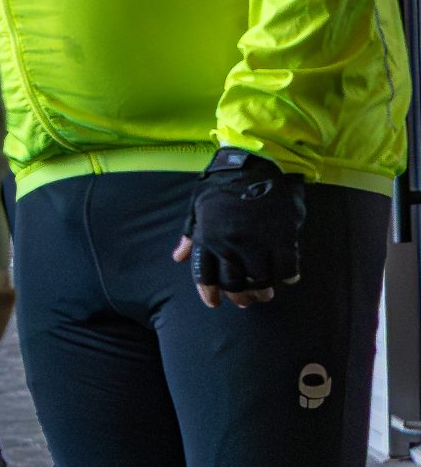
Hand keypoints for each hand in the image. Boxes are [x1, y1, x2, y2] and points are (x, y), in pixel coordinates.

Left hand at [172, 148, 304, 307]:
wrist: (258, 163)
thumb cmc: (224, 183)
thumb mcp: (198, 204)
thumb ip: (189, 234)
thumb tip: (178, 257)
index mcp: (207, 236)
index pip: (204, 274)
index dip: (208, 293)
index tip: (213, 303)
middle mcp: (230, 243)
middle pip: (233, 284)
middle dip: (239, 296)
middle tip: (245, 300)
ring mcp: (257, 243)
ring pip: (260, 281)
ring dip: (263, 291)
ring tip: (265, 293)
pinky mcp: (283, 239)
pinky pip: (287, 270)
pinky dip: (288, 276)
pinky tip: (287, 276)